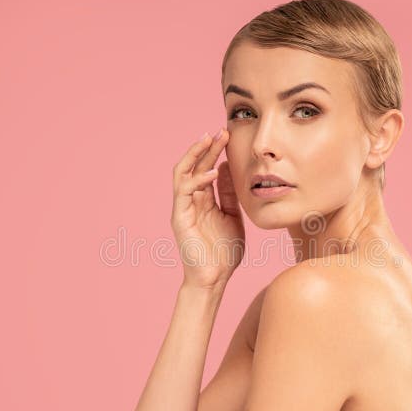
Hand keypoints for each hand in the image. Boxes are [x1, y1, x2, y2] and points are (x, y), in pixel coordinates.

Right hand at [171, 128, 244, 288]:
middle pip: (194, 165)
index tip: (227, 135)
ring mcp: (182, 208)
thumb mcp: (232, 216)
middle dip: (206, 147)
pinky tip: (214, 172)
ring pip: (183, 172)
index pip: (205, 168)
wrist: (214, 278)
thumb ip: (228, 194)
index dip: (214, 151)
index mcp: (203, 200)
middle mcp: (190, 201)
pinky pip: (184, 191)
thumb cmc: (224, 252)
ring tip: (210, 140)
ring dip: (195, 155)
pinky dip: (198, 179)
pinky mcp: (179, 217)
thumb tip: (227, 168)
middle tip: (220, 131)